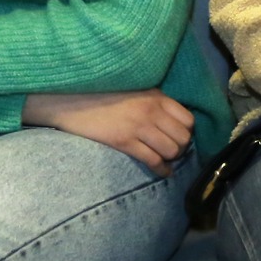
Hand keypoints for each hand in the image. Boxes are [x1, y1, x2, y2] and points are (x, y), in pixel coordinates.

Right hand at [24, 90, 194, 174]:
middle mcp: (152, 110)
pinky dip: (161, 169)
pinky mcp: (125, 141)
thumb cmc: (102, 93)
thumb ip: (154, 101)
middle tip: (172, 150)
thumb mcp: (134, 89)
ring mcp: (139, 126)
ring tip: (165, 160)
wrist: (72, 98)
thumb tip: (171, 118)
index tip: (179, 136)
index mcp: (156, 96)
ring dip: (171, 158)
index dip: (186, 131)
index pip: (188, 119)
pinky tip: (162, 171)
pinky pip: (153, 160)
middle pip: (183, 137)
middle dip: (181, 147)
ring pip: (171, 150)